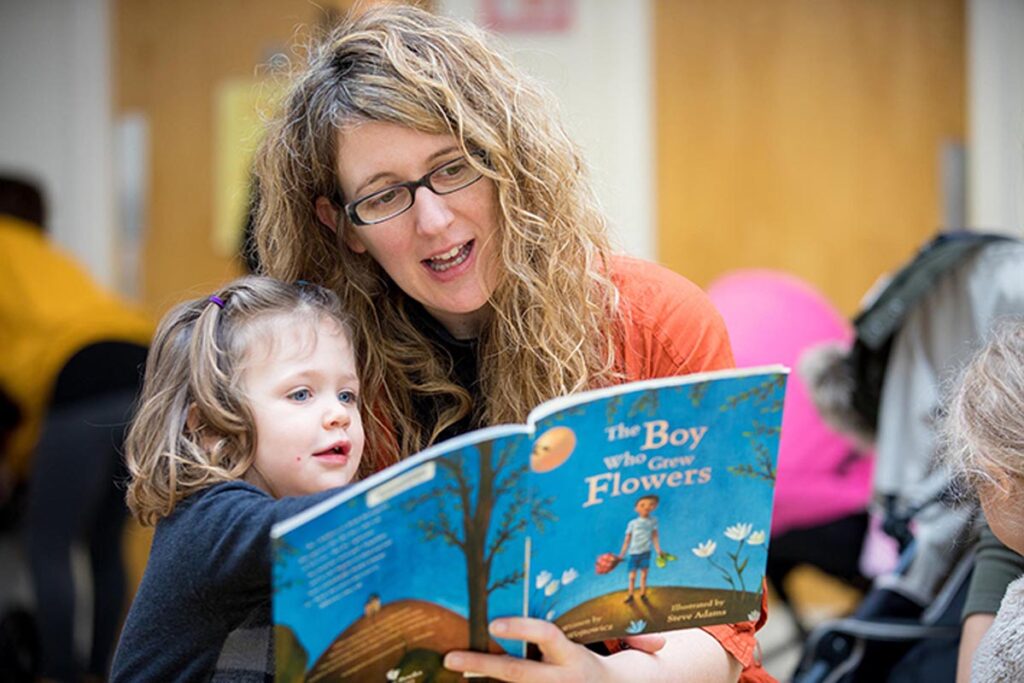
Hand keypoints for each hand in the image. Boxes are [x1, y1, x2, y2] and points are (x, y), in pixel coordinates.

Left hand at [443, 618, 682, 681]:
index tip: (494, 623)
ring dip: (480, 678)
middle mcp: (560, 682)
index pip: (547, 638)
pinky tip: (472, 679)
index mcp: (577, 661)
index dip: (522, 630)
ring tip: (453, 664)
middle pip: (515, 673)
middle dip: (481, 665)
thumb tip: (661, 643)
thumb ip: (637, 641)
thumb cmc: (609, 665)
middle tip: (450, 658)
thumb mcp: (621, 649)